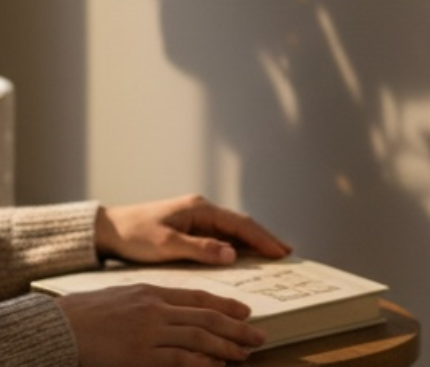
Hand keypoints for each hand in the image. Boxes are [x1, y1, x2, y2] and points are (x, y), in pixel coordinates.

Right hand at [60, 283, 265, 365]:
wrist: (62, 326)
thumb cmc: (90, 313)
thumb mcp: (127, 296)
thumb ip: (153, 302)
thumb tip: (178, 313)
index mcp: (155, 291)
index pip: (200, 298)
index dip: (226, 305)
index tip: (246, 313)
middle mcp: (157, 309)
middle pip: (206, 317)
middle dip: (236, 328)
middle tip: (259, 336)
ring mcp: (149, 333)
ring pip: (198, 338)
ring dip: (225, 347)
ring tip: (244, 354)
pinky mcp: (139, 356)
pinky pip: (177, 360)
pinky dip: (200, 363)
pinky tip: (215, 366)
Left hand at [95, 194, 290, 266]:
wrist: (109, 229)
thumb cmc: (134, 235)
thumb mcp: (166, 244)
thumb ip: (200, 248)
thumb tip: (233, 255)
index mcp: (200, 209)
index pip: (240, 223)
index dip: (262, 238)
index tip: (281, 251)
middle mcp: (202, 210)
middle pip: (241, 224)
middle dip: (264, 238)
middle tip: (285, 252)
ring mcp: (197, 218)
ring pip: (232, 230)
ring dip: (252, 242)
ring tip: (272, 254)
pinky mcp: (190, 228)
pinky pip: (220, 236)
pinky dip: (236, 245)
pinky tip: (243, 255)